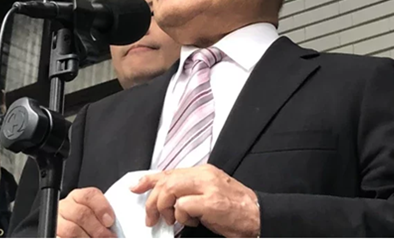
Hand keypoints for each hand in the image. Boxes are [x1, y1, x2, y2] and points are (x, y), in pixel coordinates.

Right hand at [57, 187, 116, 237]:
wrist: (74, 234)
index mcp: (78, 197)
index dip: (101, 207)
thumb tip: (113, 223)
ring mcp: (57, 222)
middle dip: (97, 229)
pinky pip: (63, 238)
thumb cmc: (90, 224)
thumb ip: (103, 215)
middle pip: (81, 213)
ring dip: (86, 238)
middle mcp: (65, 207)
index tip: (110, 221)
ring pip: (71, 230)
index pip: (89, 195)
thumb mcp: (97, 216)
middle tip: (107, 237)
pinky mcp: (53, 233)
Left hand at [130, 164, 259, 237]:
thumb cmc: (234, 208)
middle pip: (166, 181)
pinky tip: (190, 223)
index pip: (169, 172)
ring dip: (164, 208)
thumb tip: (167, 197)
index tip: (135, 187)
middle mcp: (204, 175)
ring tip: (171, 221)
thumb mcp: (210, 192)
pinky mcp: (211, 202)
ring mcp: (208, 187)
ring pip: (170, 190)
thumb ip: (191, 190)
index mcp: (203, 171)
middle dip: (153, 200)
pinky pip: (183, 205)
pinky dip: (181, 216)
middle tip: (152, 217)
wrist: (258, 215)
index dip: (149, 179)